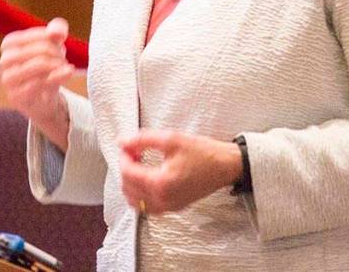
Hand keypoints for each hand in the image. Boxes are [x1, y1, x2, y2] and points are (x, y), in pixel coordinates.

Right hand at [0, 18, 74, 149]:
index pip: (24, 36)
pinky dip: (56, 77)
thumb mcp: (54, 45)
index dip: (43, 36)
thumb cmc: (47, 67)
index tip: (59, 40)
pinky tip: (67, 73)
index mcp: (9, 46)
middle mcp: (4, 62)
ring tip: (66, 66)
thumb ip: (56, 30)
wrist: (44, 100)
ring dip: (54, 64)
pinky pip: (37, 85)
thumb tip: (58, 33)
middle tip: (63, 57)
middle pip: (28, 50)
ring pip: (33, 66)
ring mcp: (9, 81)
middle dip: (51, 51)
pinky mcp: (17, 97)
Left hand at [118, 129, 242, 214]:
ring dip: (131, 182)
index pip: (128, 173)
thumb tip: (123, 141)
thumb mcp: (171, 139)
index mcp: (161, 184)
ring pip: (134, 200)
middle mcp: (163, 199)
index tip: (127, 146)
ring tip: (140, 164)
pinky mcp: (173, 208)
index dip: (123, 157)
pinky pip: (147, 206)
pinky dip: (140, 193)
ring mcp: (168, 206)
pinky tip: (146, 178)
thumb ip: (143, 140)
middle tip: (134, 152)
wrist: (225, 166)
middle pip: (127, 188)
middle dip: (126, 168)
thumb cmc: (203, 153)